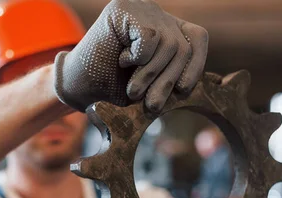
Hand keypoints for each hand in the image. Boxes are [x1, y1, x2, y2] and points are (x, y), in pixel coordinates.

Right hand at [54, 0, 208, 112]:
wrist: (78, 86)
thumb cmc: (114, 87)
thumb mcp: (151, 85)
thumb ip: (173, 77)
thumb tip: (203, 83)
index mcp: (165, 28)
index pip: (198, 37)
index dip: (196, 64)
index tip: (183, 88)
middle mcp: (155, 14)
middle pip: (183, 45)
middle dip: (169, 80)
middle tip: (152, 104)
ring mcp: (139, 7)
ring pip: (168, 43)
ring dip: (151, 75)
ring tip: (133, 89)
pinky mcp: (123, 8)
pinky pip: (149, 37)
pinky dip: (139, 58)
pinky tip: (124, 60)